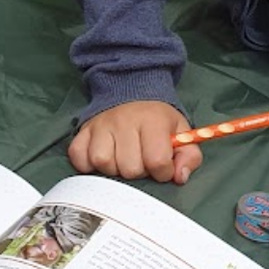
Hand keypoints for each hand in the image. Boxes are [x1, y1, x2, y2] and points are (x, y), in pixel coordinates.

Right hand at [68, 100, 202, 183]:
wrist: (131, 91)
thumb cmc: (157, 119)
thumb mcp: (181, 132)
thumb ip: (189, 156)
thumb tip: (179, 177)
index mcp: (152, 120)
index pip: (157, 161)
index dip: (163, 171)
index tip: (163, 165)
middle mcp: (124, 121)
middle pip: (129, 168)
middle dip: (139, 171)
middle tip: (141, 159)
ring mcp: (100, 126)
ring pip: (103, 163)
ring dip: (114, 169)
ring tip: (122, 159)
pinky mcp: (83, 131)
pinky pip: (79, 158)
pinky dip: (88, 164)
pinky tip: (103, 158)